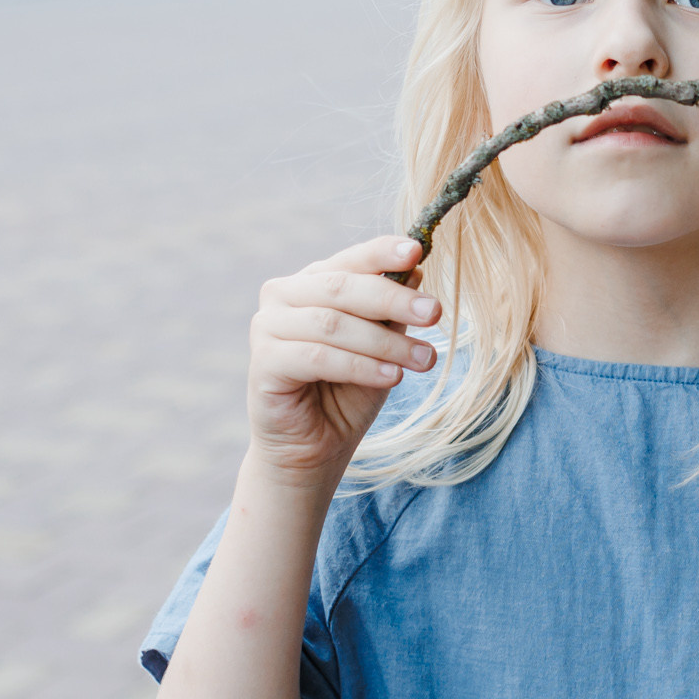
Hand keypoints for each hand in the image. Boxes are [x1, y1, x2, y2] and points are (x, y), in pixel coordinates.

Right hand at [245, 236, 439, 485]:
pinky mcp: (263, 361)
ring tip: (423, 359)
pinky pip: (318, 357)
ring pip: (333, 323)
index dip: (382, 252)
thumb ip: (392, 311)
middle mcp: (283, 295)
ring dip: (385, 342)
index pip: (350, 259)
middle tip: (435, 313)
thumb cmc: (348, 391)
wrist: (315, 447)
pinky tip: (391, 377)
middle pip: (343, 287)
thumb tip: (415, 271)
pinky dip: (360, 366)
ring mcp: (267, 326)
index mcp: (312, 281)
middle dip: (394, 299)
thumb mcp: (382, 347)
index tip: (416, 251)